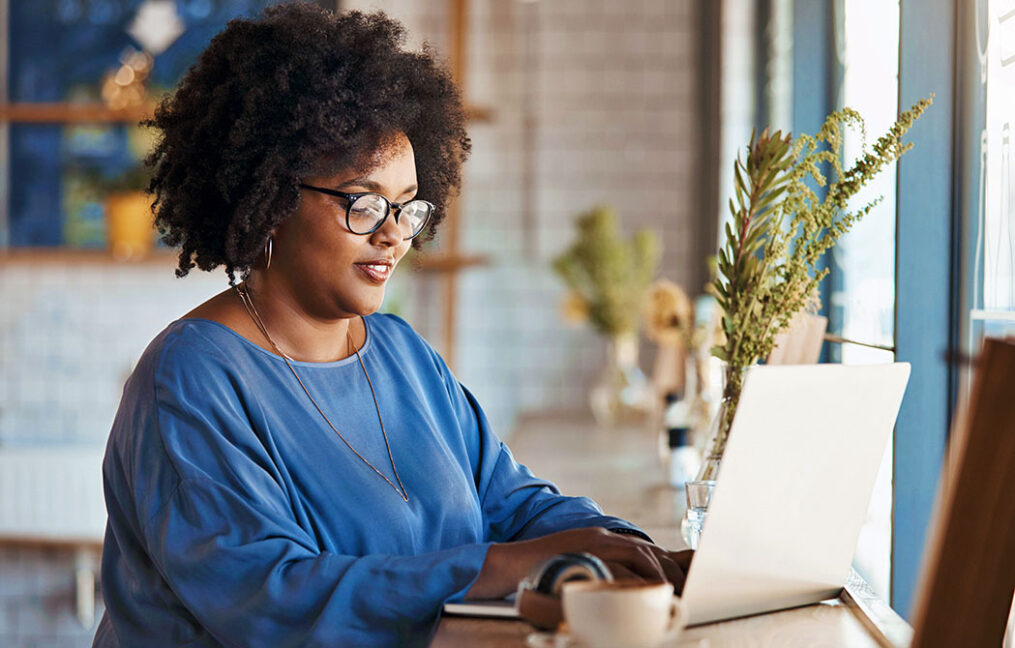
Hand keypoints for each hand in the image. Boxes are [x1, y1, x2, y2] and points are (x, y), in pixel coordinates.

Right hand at [465, 527, 693, 599]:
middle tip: (681, 589)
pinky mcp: (587, 552)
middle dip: (670, 570)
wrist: (512, 565)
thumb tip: (629, 592)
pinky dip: (638, 577)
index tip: (681, 580)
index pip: (643, 549)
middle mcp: (603, 537)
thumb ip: (604, 574)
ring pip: (641, 554)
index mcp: (603, 540)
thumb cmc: (544, 573)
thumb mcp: (581, 569)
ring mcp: (595, 543)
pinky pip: (623, 564)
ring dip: (659, 573)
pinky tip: (646, 590)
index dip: (667, 563)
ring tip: (668, 592)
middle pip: (648, 550)